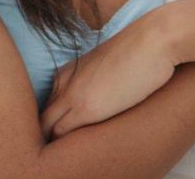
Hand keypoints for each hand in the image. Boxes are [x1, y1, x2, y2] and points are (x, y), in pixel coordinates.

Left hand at [40, 13, 175, 140]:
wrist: (152, 41)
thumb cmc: (138, 53)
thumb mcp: (106, 67)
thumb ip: (94, 82)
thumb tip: (102, 96)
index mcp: (67, 72)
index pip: (48, 106)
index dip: (55, 122)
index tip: (66, 133)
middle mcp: (63, 82)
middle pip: (42, 117)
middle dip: (49, 133)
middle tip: (65, 148)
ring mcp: (72, 94)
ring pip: (46, 127)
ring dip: (54, 141)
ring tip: (71, 152)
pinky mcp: (86, 108)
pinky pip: (60, 133)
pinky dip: (63, 147)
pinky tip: (79, 151)